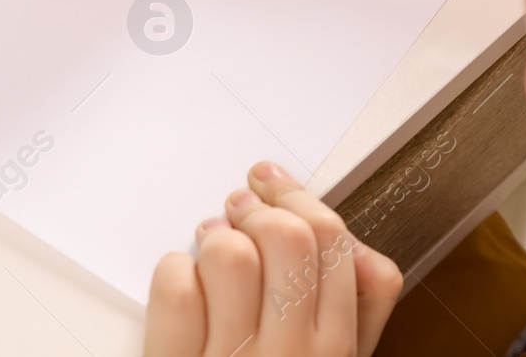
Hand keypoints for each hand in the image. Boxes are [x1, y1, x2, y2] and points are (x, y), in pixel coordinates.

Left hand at [145, 162, 402, 356]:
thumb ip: (353, 313)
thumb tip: (350, 247)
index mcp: (339, 355)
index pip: (342, 251)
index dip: (304, 202)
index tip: (276, 186)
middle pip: (291, 240)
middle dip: (260, 207)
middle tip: (240, 205)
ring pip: (231, 255)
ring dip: (213, 236)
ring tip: (207, 245)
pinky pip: (175, 286)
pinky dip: (173, 271)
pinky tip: (182, 285)